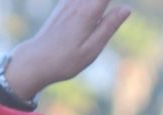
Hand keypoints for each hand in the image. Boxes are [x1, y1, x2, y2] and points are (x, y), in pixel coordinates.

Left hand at [5, 0, 131, 100]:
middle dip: (104, 0)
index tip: (125, 7)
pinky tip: (93, 7)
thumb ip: (109, 26)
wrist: (35, 61)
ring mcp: (67, 3)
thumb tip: (126, 8)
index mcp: (87, 13)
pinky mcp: (62, 7)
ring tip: (104, 9)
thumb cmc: (66, 60)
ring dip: (98, 1)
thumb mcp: (92, 48)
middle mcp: (76, 3)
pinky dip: (89, 2)